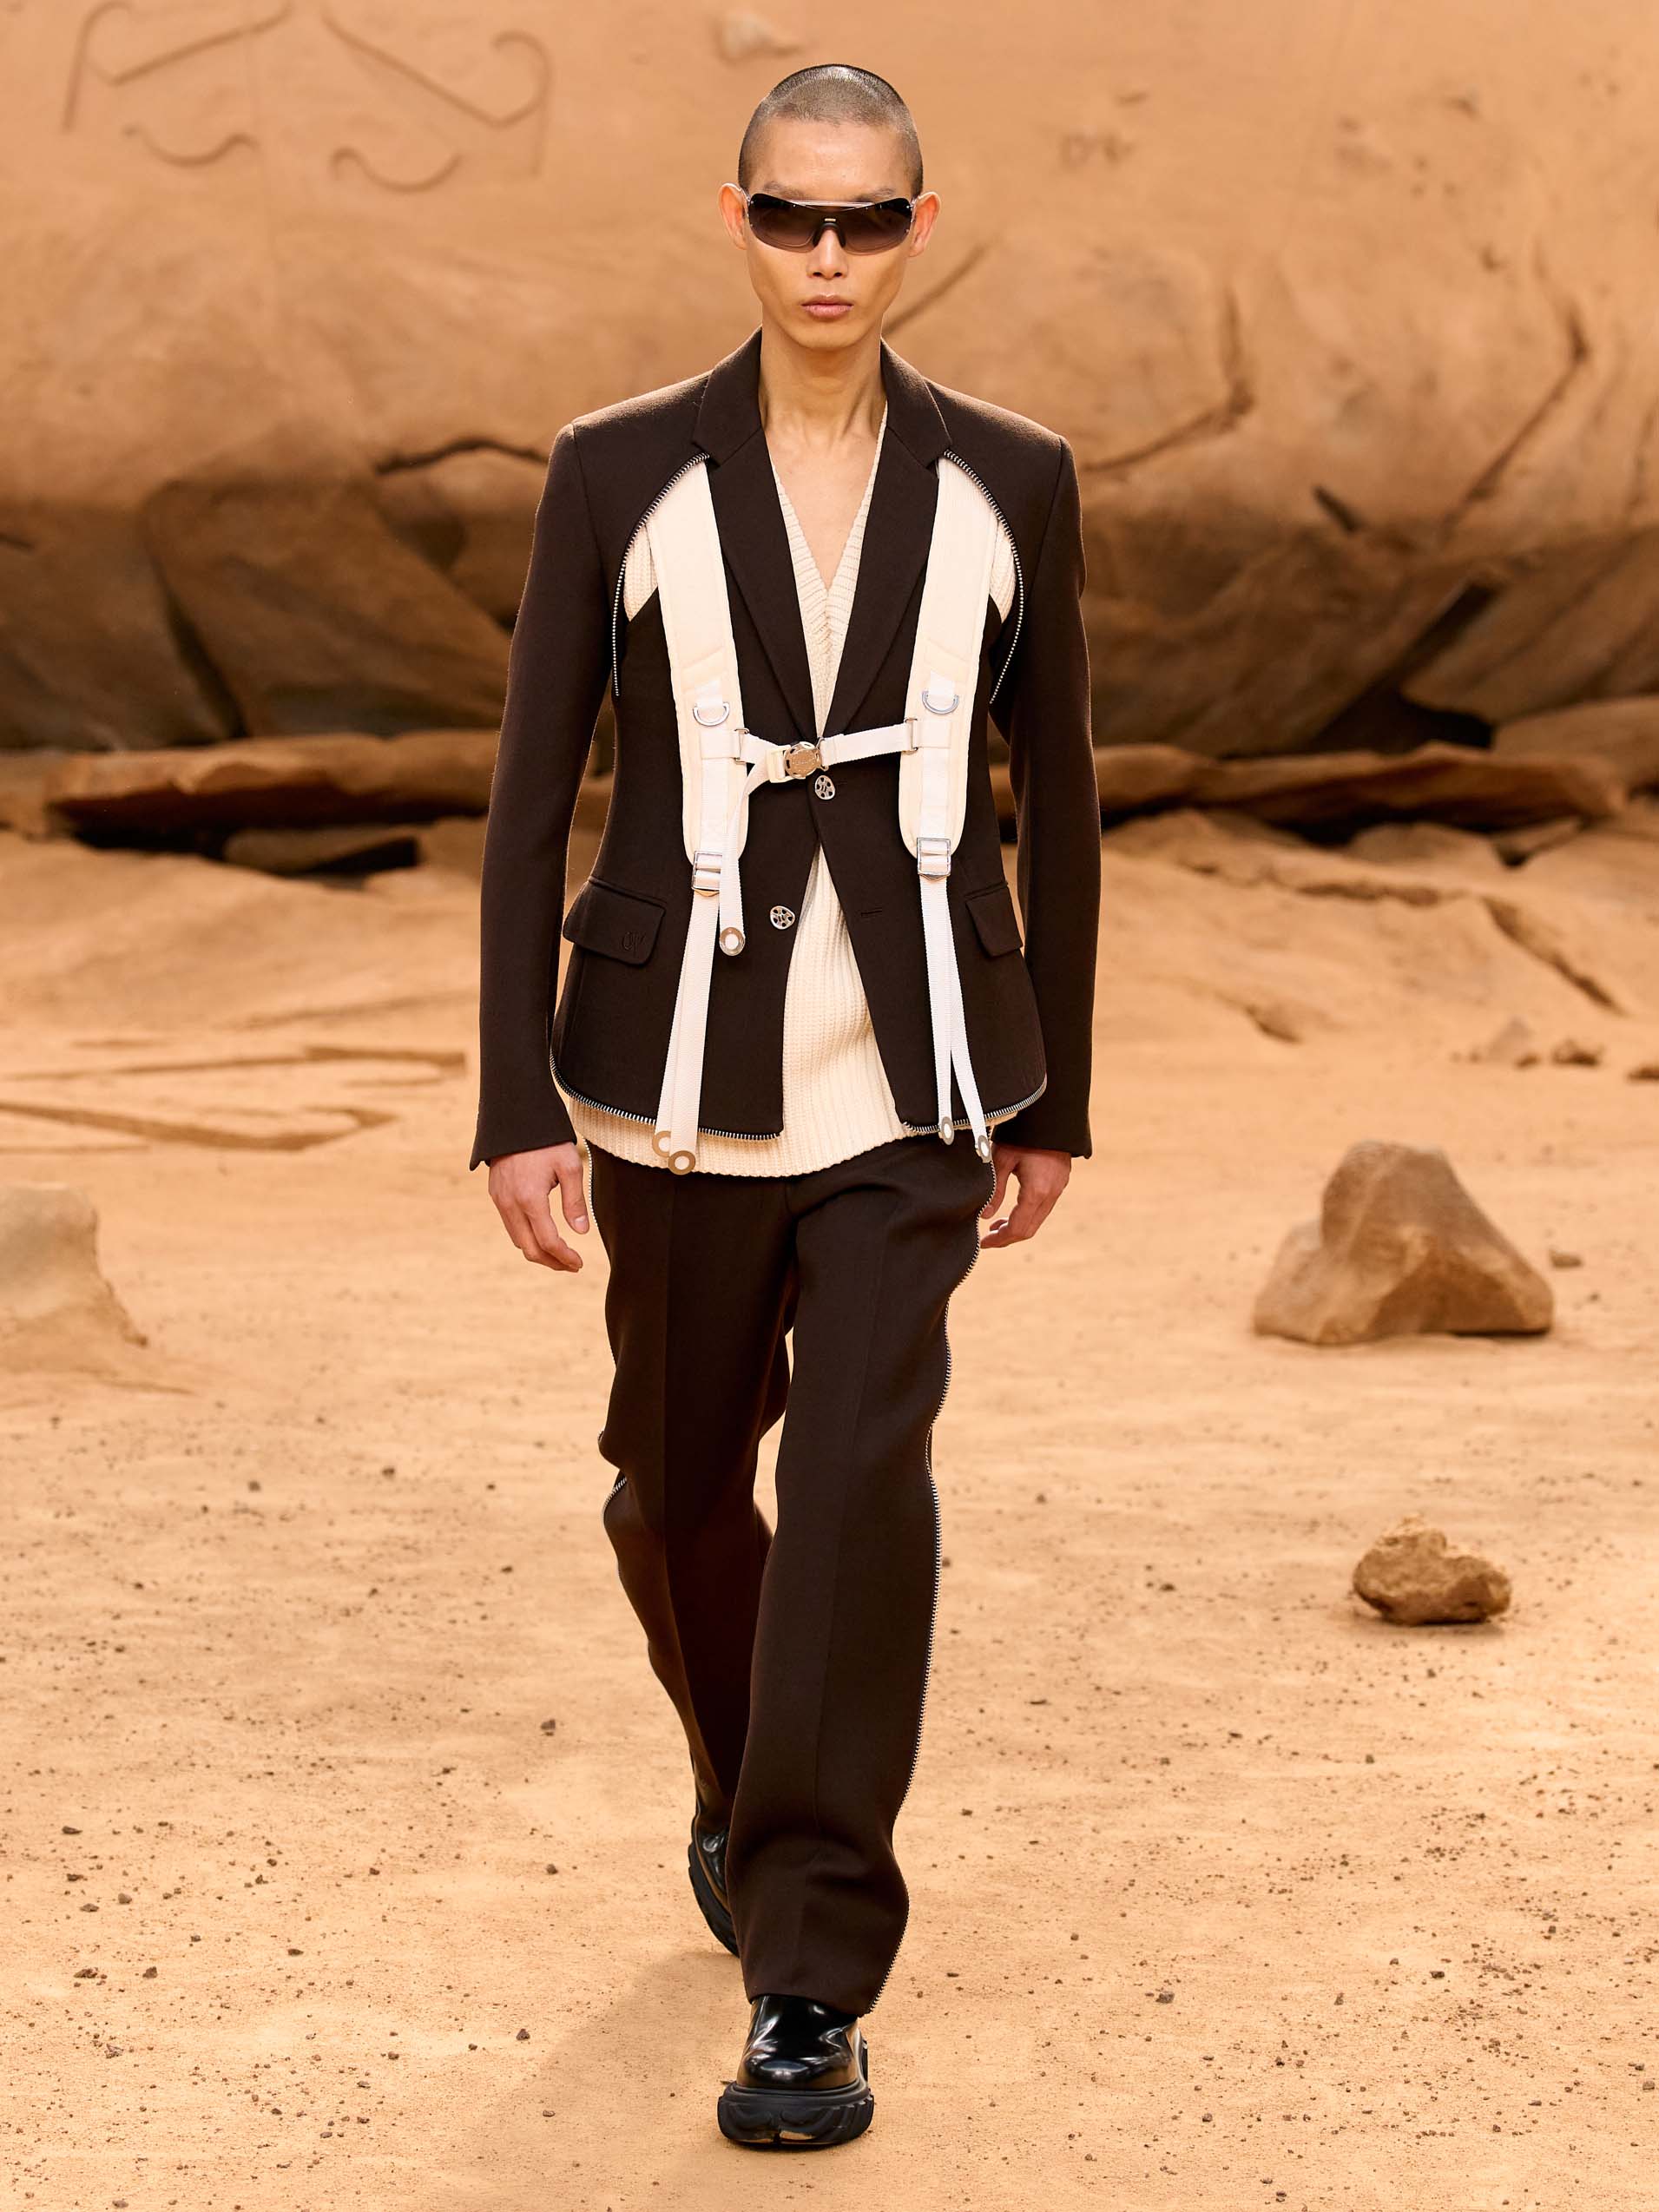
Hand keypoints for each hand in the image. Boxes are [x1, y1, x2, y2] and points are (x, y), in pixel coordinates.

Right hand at [488, 1141, 589, 1271]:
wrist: (515, 1118)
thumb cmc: (547, 1141)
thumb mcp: (570, 1166)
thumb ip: (575, 1201)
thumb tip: (581, 1232)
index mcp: (530, 1198)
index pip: (548, 1242)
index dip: (565, 1258)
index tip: (579, 1263)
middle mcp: (510, 1204)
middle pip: (529, 1249)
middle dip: (551, 1262)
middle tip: (571, 1265)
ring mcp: (499, 1200)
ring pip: (517, 1240)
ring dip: (538, 1252)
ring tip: (559, 1253)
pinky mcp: (496, 1195)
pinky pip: (510, 1226)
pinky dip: (526, 1237)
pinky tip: (542, 1234)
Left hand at [979, 1143, 1070, 1247]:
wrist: (1051, 1116)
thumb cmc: (1023, 1135)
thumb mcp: (1002, 1159)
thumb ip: (994, 1190)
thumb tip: (983, 1216)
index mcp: (1036, 1191)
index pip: (1018, 1228)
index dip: (999, 1240)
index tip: (983, 1243)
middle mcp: (1051, 1194)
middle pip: (1029, 1229)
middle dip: (1007, 1238)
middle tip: (987, 1239)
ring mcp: (1058, 1189)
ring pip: (1037, 1220)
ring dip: (1017, 1227)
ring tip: (995, 1225)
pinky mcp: (1059, 1183)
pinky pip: (1043, 1209)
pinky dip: (1026, 1216)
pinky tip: (1012, 1211)